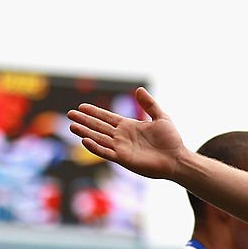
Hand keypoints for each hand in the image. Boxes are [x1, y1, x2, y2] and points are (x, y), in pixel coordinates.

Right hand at [67, 87, 185, 179]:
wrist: (177, 159)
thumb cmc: (171, 140)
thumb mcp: (161, 117)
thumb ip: (149, 104)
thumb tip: (139, 89)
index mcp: (129, 126)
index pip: (107, 117)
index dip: (94, 112)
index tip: (81, 106)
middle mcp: (122, 137)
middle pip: (99, 127)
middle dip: (85, 120)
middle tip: (70, 114)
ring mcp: (122, 148)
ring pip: (99, 139)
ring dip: (86, 132)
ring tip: (72, 126)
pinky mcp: (124, 159)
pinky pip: (106, 152)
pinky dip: (95, 147)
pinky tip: (85, 140)